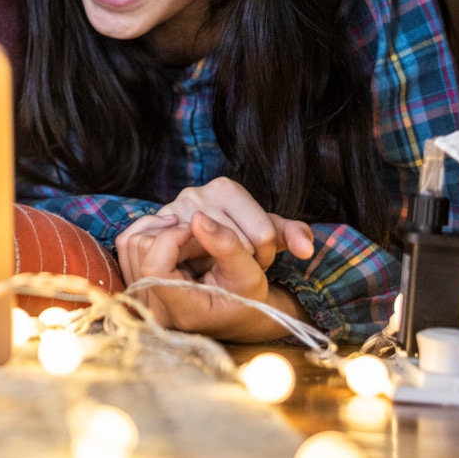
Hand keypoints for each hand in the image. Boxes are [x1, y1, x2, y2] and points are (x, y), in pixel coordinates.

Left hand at [116, 213, 305, 341]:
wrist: (237, 314)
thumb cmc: (246, 297)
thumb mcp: (248, 273)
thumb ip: (226, 245)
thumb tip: (197, 216)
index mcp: (182, 310)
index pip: (153, 266)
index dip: (171, 237)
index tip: (195, 229)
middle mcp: (155, 310)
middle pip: (140, 249)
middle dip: (172, 235)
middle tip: (201, 240)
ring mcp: (142, 299)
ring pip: (130, 243)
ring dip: (161, 233)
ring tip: (190, 241)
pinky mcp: (136, 286)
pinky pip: (126, 247)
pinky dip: (150, 234)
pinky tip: (174, 238)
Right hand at [157, 177, 314, 270]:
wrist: (200, 255)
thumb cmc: (240, 241)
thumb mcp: (268, 236)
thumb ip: (293, 235)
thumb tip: (306, 250)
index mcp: (226, 187)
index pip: (262, 234)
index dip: (265, 257)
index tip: (256, 259)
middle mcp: (195, 193)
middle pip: (238, 244)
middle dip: (243, 263)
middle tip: (234, 264)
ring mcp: (171, 211)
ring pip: (209, 254)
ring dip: (217, 267)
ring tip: (215, 265)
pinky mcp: (153, 233)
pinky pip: (182, 260)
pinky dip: (193, 269)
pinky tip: (195, 267)